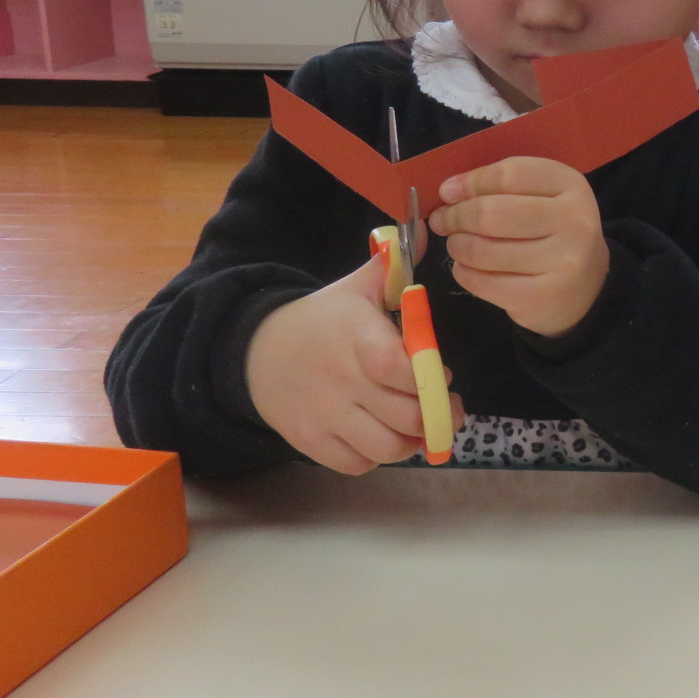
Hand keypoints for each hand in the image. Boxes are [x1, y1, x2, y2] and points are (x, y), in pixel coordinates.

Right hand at [245, 258, 464, 474]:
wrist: (256, 352)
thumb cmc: (323, 320)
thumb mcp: (355, 288)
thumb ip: (393, 268)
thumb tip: (429, 233)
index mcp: (357, 339)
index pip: (401, 369)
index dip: (431, 377)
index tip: (441, 372)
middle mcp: (342, 381)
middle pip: (407, 417)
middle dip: (436, 413)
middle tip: (442, 404)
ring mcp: (325, 416)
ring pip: (388, 448)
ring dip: (412, 440)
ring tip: (416, 423)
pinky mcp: (311, 443)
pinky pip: (359, 465)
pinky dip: (377, 456)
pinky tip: (380, 434)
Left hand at [428, 157, 610, 337]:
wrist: (585, 288)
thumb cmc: (551, 232)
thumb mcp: (540, 197)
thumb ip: (500, 186)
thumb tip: (449, 191)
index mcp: (571, 186)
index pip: (508, 175)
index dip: (470, 182)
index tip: (447, 192)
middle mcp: (573, 222)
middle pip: (491, 214)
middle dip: (456, 217)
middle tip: (444, 222)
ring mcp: (561, 263)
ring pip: (482, 251)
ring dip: (458, 247)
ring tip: (458, 245)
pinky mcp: (542, 297)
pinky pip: (482, 282)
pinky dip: (464, 274)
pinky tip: (468, 269)